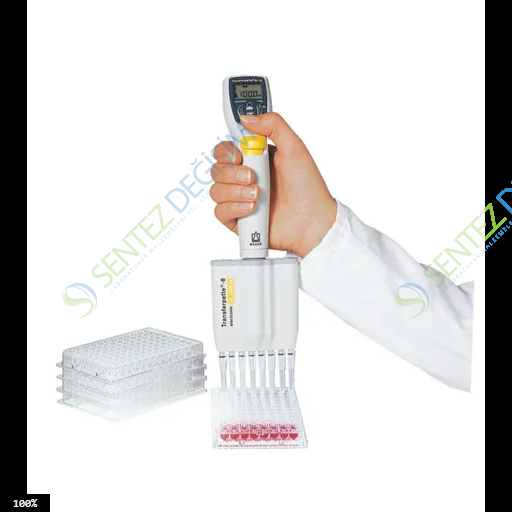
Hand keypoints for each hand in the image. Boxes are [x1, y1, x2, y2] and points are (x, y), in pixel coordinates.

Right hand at [210, 113, 336, 257]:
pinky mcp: (238, 220)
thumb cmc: (307, 187)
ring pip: (216, 190)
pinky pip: (219, 212)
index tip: (239, 154)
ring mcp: (240, 199)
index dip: (226, 150)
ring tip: (257, 195)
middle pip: (217, 169)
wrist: (311, 220)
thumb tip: (246, 117)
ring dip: (234, 191)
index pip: (225, 149)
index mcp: (254, 159)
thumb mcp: (294, 147)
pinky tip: (251, 208)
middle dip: (231, 172)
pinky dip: (234, 208)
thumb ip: (273, 125)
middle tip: (252, 176)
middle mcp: (244, 178)